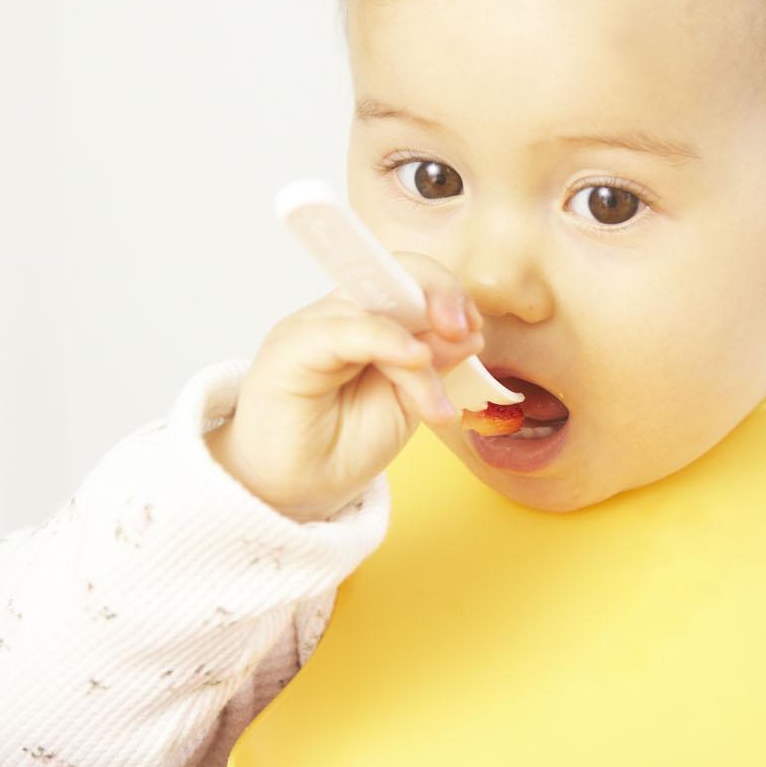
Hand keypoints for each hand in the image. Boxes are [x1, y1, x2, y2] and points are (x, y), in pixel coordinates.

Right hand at [205, 253, 484, 521]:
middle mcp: (342, 316)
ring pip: (381, 312)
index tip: (473, 329)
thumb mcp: (405, 404)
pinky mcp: (292, 347)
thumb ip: (431, 367)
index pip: (411, 282)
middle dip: (441, 294)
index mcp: (371, 322)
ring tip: (434, 407)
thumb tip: (469, 334)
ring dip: (421, 355)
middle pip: (396, 276)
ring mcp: (315, 326)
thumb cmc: (343, 446)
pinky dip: (385, 340)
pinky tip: (413, 359)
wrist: (293, 490)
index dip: (447, 295)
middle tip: (465, 332)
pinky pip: (345, 330)